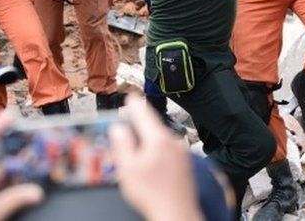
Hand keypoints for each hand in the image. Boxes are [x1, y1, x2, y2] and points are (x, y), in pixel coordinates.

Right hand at [110, 95, 202, 220]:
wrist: (177, 215)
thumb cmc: (153, 194)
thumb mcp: (128, 168)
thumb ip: (122, 144)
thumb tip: (119, 128)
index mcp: (158, 139)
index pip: (144, 114)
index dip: (134, 104)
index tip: (131, 97)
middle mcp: (173, 143)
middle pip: (153, 127)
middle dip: (139, 127)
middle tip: (126, 128)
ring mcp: (182, 155)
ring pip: (160, 141)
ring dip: (148, 143)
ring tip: (136, 156)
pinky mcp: (185, 166)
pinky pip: (168, 152)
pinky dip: (157, 154)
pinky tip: (151, 167)